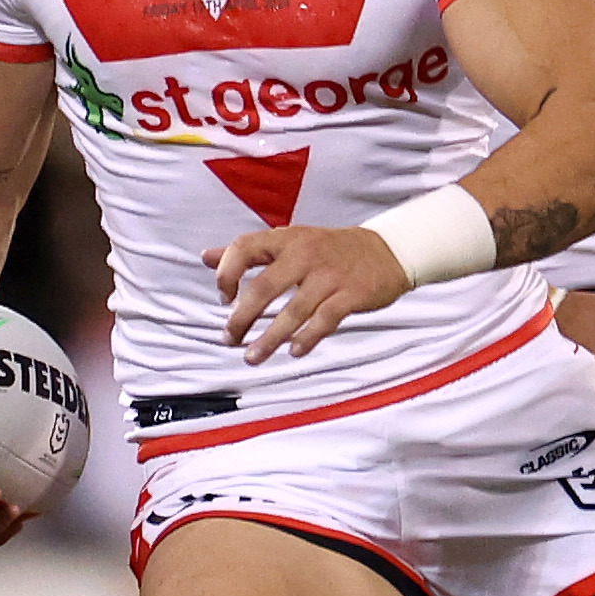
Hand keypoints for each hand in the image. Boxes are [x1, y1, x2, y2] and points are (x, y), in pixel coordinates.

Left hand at [210, 226, 411, 363]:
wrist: (388, 250)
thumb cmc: (330, 249)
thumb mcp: (290, 241)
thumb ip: (249, 251)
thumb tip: (206, 256)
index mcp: (286, 239)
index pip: (244, 248)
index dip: (226, 274)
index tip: (224, 299)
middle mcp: (305, 253)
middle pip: (263, 288)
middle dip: (242, 319)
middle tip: (229, 339)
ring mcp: (329, 275)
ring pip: (292, 311)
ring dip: (269, 339)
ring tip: (252, 357)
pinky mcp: (351, 294)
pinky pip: (324, 321)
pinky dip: (306, 339)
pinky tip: (294, 351)